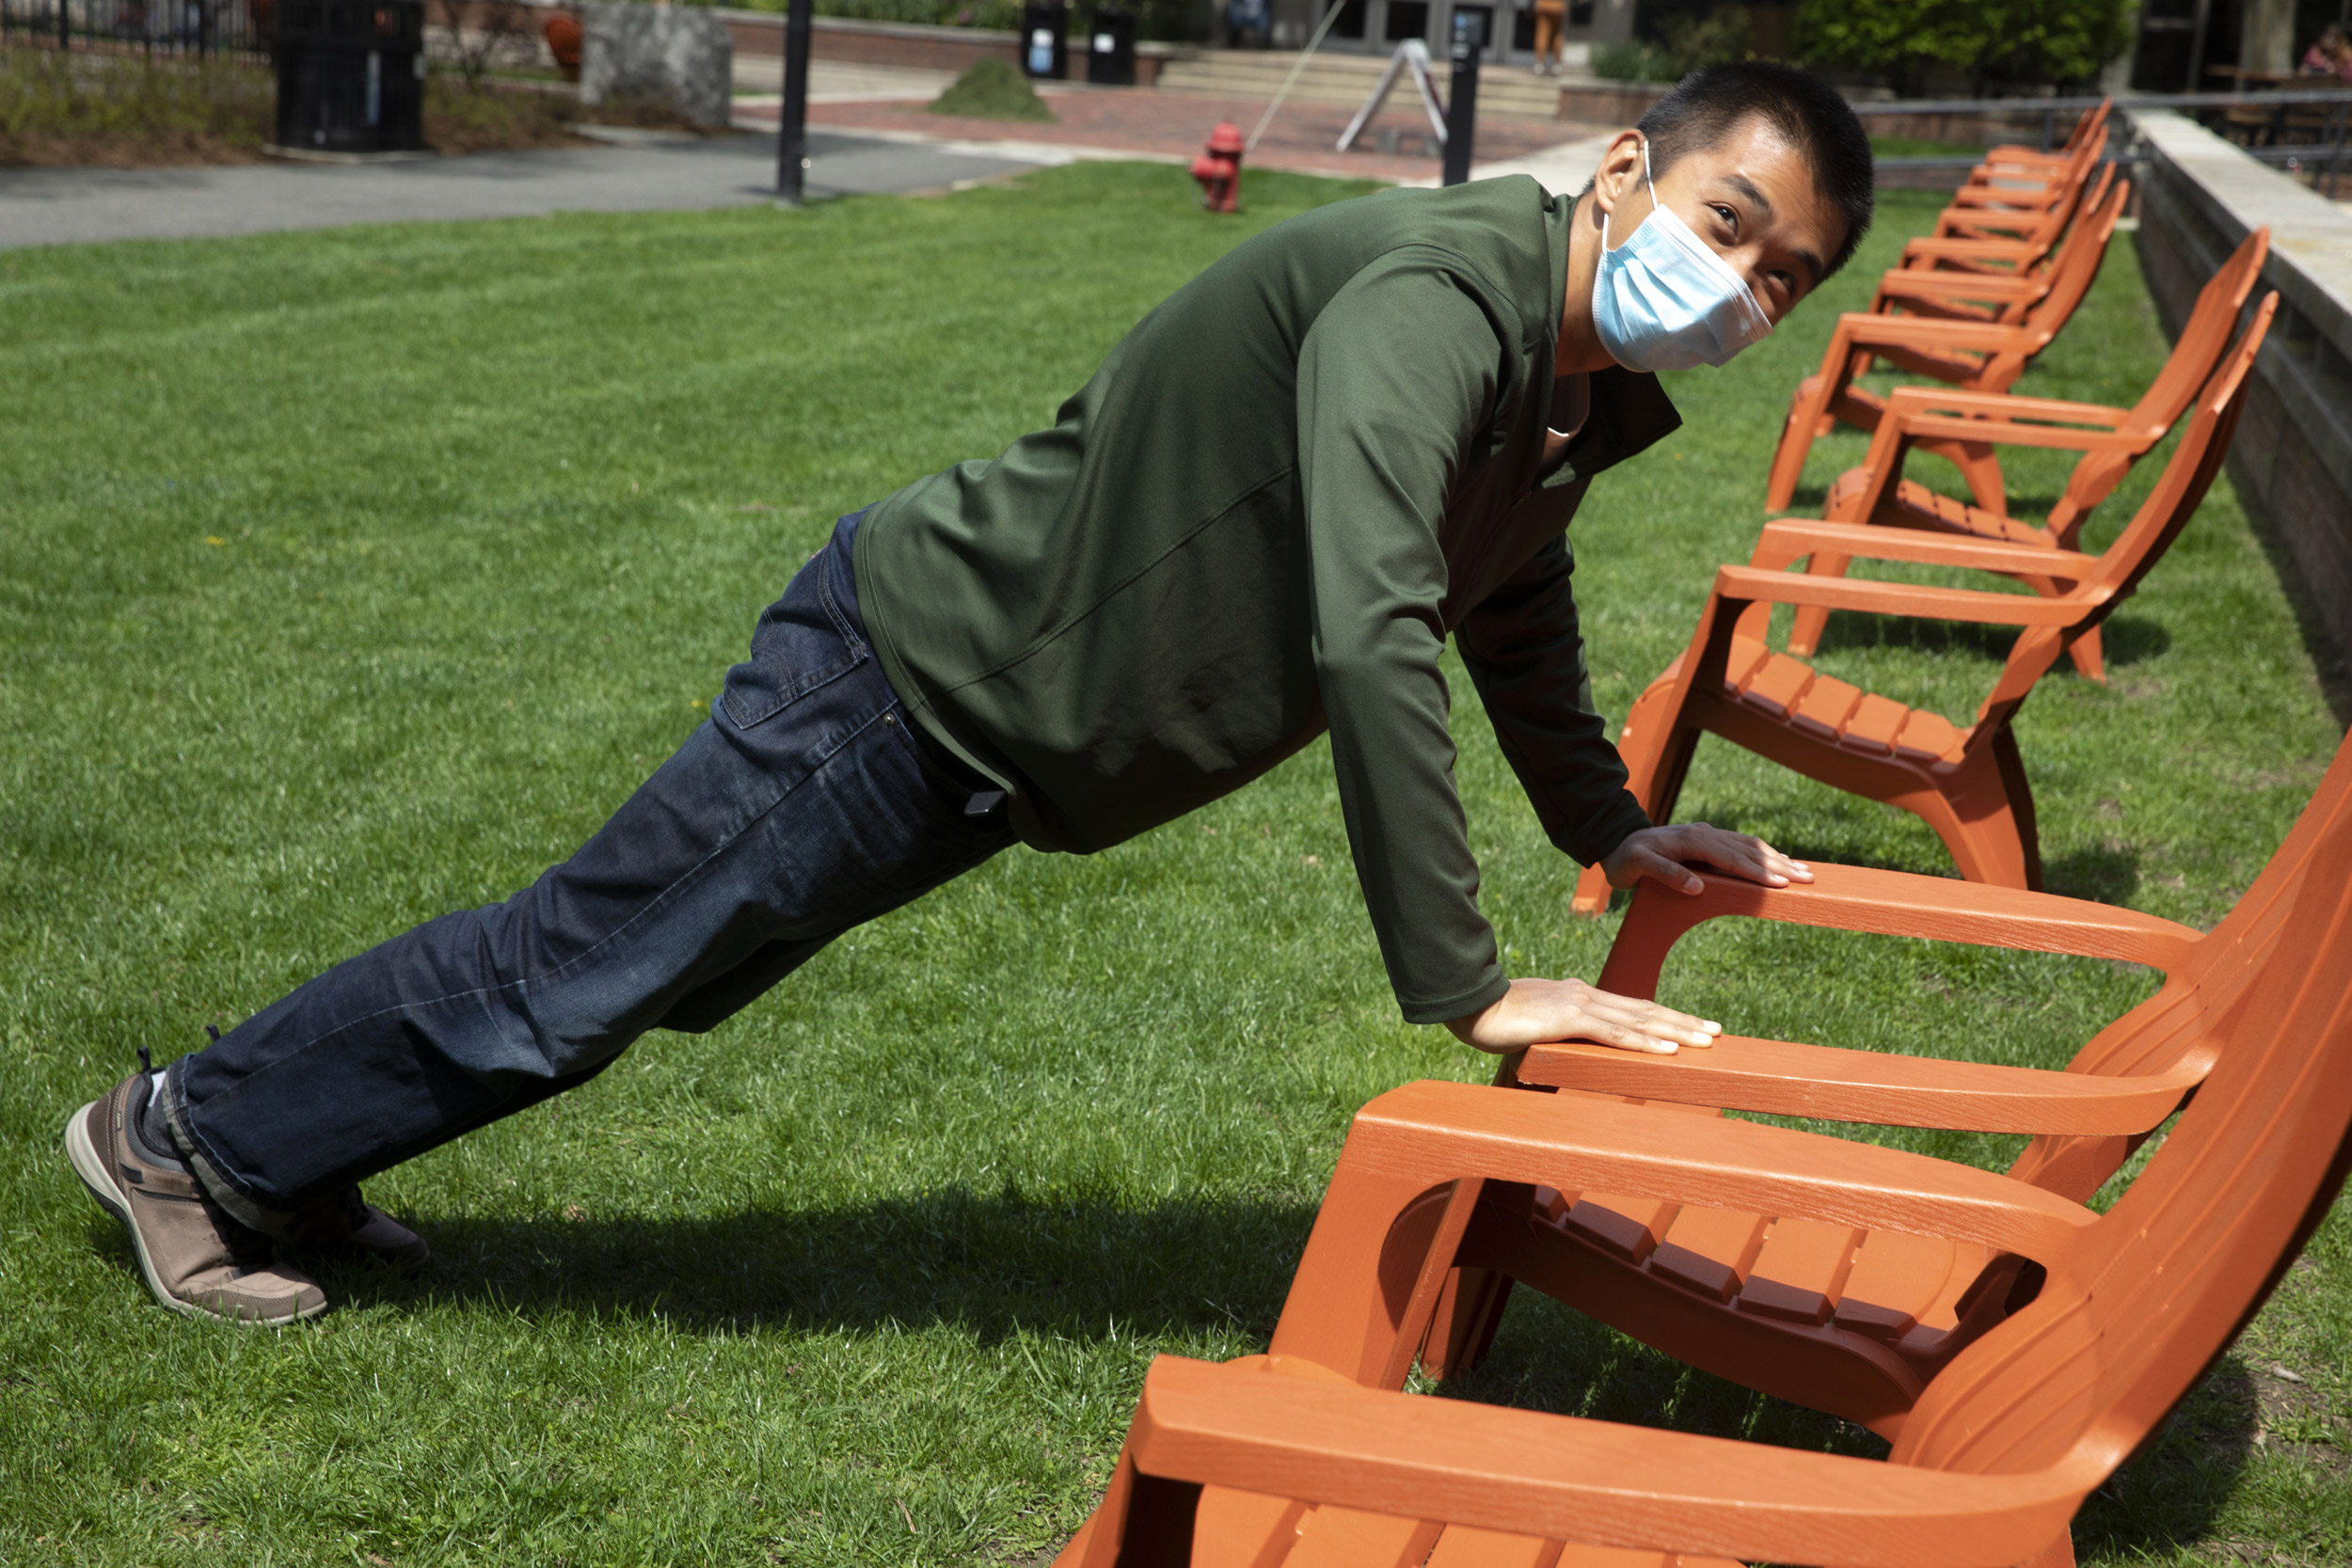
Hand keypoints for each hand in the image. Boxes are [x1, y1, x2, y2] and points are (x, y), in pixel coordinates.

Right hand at [1445, 976, 1721, 1055]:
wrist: (1470, 1005)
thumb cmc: (1494, 1018)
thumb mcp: (1534, 1025)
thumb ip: (1556, 1033)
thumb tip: (1567, 1047)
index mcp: (1579, 995)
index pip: (1631, 1008)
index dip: (1663, 1017)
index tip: (1689, 1026)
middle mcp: (1586, 995)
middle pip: (1645, 1010)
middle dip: (1683, 1022)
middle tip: (1715, 1033)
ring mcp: (1579, 1004)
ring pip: (1639, 1020)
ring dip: (1676, 1031)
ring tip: (1706, 1041)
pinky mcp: (1570, 1018)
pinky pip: (1615, 1034)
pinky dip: (1645, 1041)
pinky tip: (1669, 1049)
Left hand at [1599, 822, 1812, 896]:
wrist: (1616, 841)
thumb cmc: (1626, 859)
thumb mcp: (1638, 867)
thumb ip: (1666, 875)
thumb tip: (1697, 887)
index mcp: (1693, 840)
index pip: (1732, 858)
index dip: (1758, 872)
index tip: (1782, 883)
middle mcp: (1705, 834)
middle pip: (1749, 850)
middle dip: (1780, 865)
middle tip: (1808, 879)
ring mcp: (1708, 835)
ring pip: (1750, 846)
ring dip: (1778, 858)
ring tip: (1803, 871)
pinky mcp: (1708, 840)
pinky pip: (1742, 846)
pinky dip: (1763, 853)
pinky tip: (1778, 861)